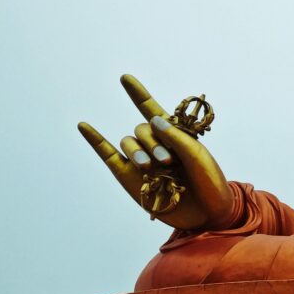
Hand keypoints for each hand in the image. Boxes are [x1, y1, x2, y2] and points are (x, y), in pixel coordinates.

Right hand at [78, 75, 234, 230]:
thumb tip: (151, 118)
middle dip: (153, 142)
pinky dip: (96, 140)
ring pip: (129, 143)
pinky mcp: (130, 178)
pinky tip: (84, 126)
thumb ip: (176, 136)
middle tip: (167, 161)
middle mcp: (156, 146)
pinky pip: (109, 155)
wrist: (209, 214)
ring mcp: (142, 162)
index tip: (125, 78)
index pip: (152, 111)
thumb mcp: (199, 156)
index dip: (138, 95)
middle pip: (142, 130)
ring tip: (151, 167)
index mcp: (175, 136)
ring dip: (138, 151)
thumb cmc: (209, 183)